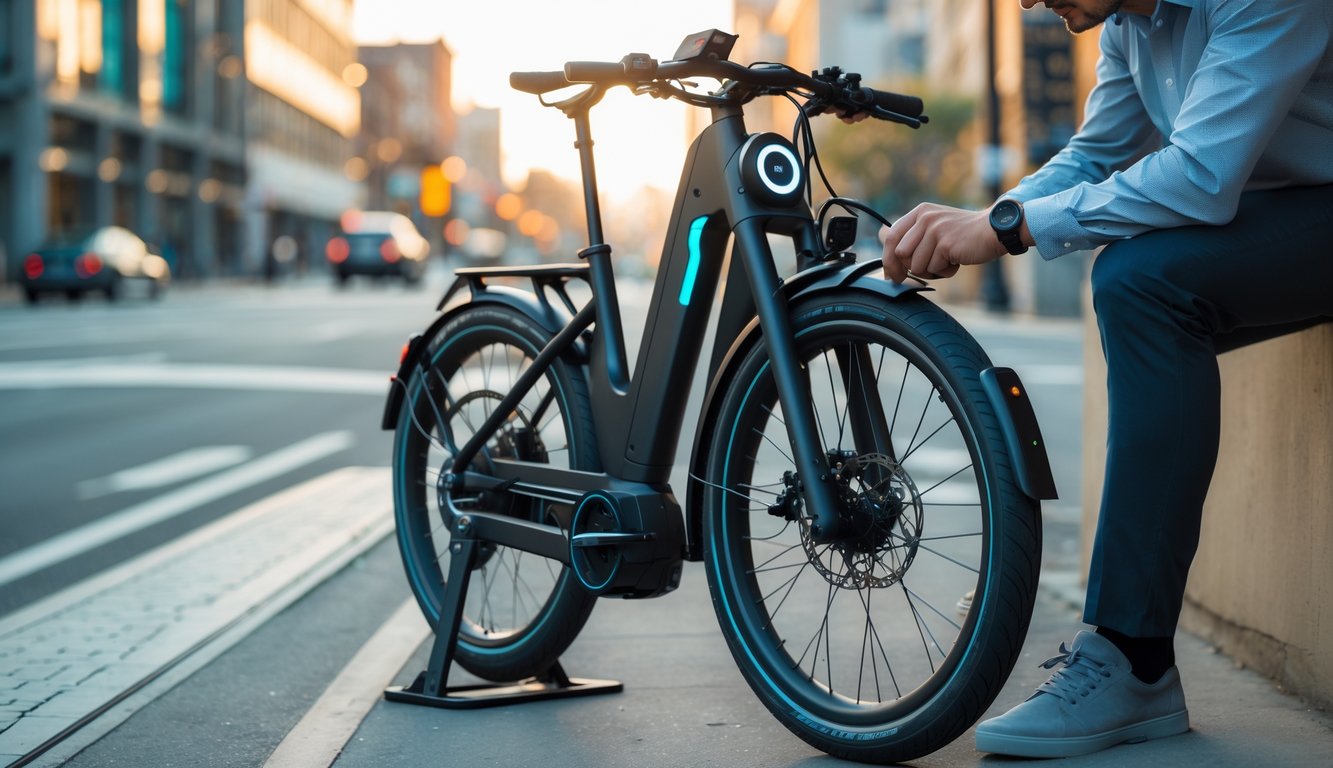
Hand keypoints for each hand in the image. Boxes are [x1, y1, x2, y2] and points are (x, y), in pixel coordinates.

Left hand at [880, 203, 1008, 282]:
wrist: (993, 230)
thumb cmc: (964, 234)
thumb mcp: (936, 226)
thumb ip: (914, 236)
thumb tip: (887, 248)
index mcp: (920, 212)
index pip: (890, 237)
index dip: (888, 260)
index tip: (892, 276)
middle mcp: (925, 218)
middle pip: (900, 254)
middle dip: (910, 268)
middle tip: (928, 269)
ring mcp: (935, 230)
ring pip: (916, 265)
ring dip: (931, 270)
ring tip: (947, 260)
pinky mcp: (945, 244)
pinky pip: (933, 269)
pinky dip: (944, 271)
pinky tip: (956, 261)